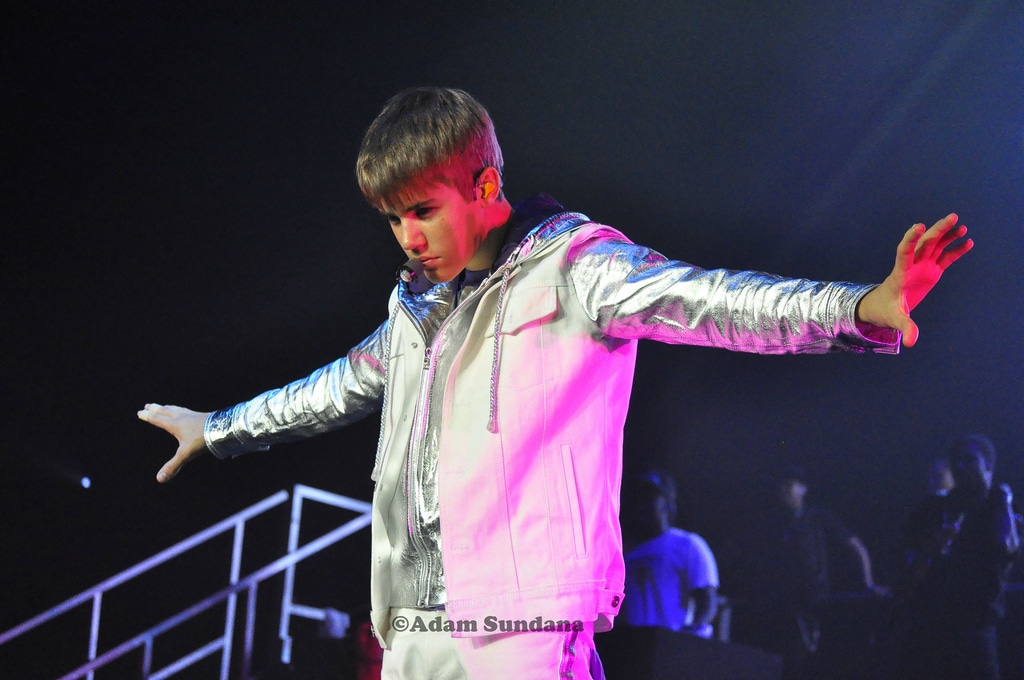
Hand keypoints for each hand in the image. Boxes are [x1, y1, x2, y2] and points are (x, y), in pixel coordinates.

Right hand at [137, 403, 211, 482]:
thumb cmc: (204, 439)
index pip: (158, 420)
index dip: (148, 417)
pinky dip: (182, 410)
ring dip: (169, 408)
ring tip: (164, 406)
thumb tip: (159, 479)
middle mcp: (183, 417)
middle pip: (166, 411)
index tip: (140, 412)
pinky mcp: (203, 415)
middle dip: (156, 409)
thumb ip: (173, 465)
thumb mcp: (186, 454)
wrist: (224, 426)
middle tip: (148, 405)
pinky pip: (188, 411)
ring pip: (177, 409)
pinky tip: (186, 412)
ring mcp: (193, 415)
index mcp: (175, 424)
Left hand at [856, 213, 972, 346]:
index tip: (919, 226)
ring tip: (961, 226)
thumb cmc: (884, 311)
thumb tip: (910, 343)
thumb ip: (904, 327)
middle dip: (937, 230)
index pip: (904, 252)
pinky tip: (968, 243)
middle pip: (924, 244)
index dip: (910, 239)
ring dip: (947, 236)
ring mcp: (922, 267)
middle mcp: (912, 266)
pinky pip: (944, 258)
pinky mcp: (930, 272)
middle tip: (952, 217)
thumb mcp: (894, 319)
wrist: (881, 307)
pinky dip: (955, 250)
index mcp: (900, 273)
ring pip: (935, 247)